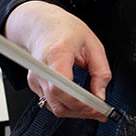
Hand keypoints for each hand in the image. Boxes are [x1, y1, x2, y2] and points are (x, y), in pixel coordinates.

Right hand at [4, 1, 111, 120]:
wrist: (41, 24)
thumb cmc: (64, 30)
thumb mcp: (93, 45)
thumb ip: (100, 72)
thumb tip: (101, 95)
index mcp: (57, 55)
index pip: (61, 88)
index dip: (79, 103)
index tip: (96, 107)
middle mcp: (42, 69)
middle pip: (58, 103)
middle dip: (81, 111)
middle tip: (100, 111)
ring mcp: (36, 77)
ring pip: (54, 107)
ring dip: (75, 111)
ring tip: (92, 107)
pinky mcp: (35, 83)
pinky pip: (51, 102)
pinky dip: (66, 105)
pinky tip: (79, 101)